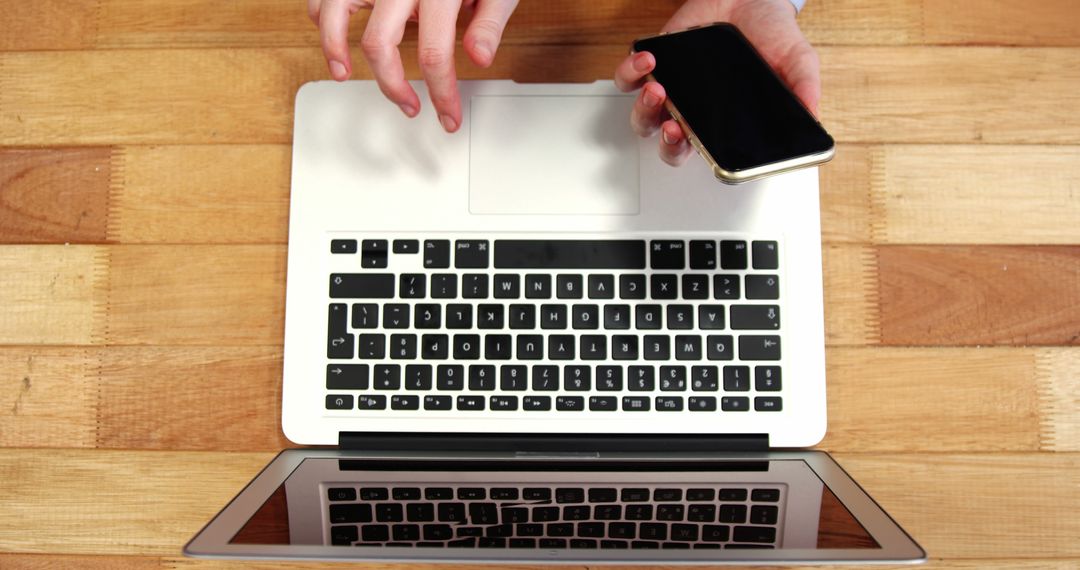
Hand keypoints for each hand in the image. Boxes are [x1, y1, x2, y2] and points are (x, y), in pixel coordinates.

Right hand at [308, 0, 518, 131]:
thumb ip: (489, 22)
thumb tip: (480, 58)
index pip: (436, 55)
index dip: (442, 93)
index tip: (448, 115)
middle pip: (380, 44)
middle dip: (393, 86)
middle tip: (410, 106)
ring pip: (335, 13)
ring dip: (333, 48)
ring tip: (342, 73)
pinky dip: (323, 14)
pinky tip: (334, 35)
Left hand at [614, 0, 819, 165]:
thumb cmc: (771, 35)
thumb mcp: (798, 62)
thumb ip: (804, 89)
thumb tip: (812, 116)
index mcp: (722, 126)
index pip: (703, 154)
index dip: (693, 155)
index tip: (694, 144)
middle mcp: (694, 114)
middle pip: (668, 146)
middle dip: (668, 144)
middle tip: (675, 127)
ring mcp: (672, 92)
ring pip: (643, 119)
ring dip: (644, 110)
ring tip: (659, 90)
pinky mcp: (654, 65)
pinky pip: (628, 79)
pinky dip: (630, 72)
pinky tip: (649, 59)